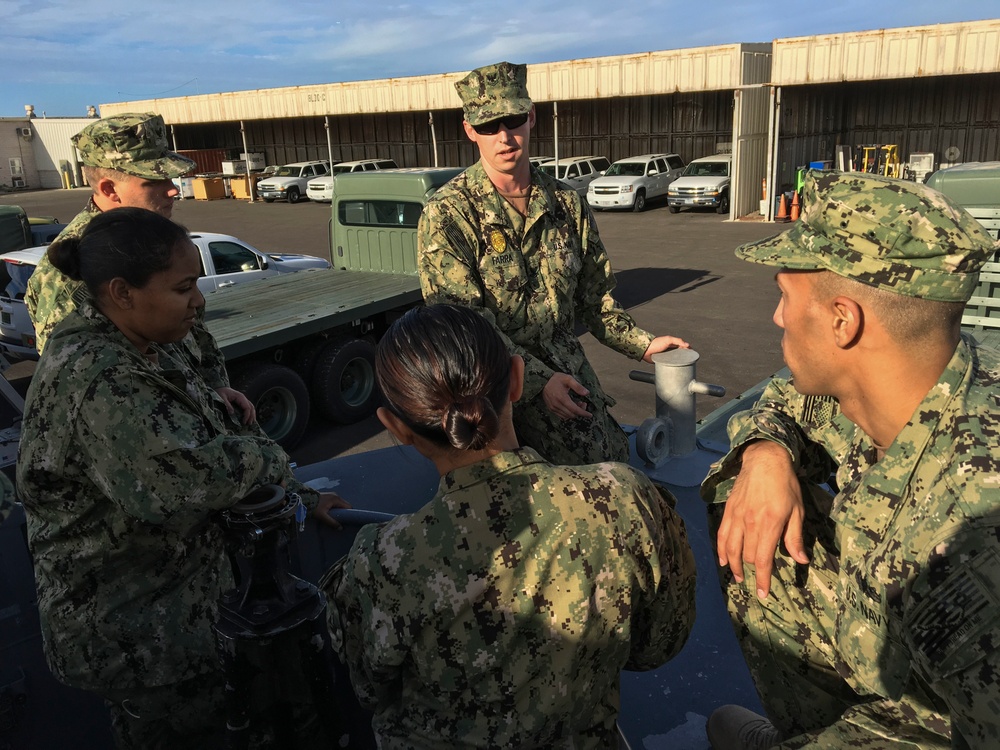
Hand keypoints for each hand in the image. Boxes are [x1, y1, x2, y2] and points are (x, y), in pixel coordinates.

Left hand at [216, 387, 255, 424]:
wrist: (220, 387)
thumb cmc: (220, 391)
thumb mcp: (222, 397)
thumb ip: (227, 404)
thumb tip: (232, 413)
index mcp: (240, 397)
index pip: (247, 407)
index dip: (247, 415)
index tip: (244, 422)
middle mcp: (243, 398)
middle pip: (251, 407)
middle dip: (251, 416)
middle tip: (249, 424)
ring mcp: (243, 400)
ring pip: (251, 407)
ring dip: (252, 415)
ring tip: (251, 422)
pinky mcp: (241, 402)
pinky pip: (248, 408)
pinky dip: (249, 413)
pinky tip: (249, 418)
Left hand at [312, 492, 350, 529]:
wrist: (303, 499)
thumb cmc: (313, 507)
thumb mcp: (322, 516)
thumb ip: (332, 522)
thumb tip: (340, 528)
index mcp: (336, 499)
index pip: (348, 506)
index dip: (349, 514)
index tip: (347, 521)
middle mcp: (336, 495)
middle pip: (344, 505)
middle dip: (343, 513)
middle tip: (340, 521)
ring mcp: (331, 495)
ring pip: (339, 504)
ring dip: (338, 511)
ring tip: (335, 518)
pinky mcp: (327, 496)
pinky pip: (335, 503)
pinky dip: (334, 508)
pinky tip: (330, 513)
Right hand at [542, 373, 592, 419]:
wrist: (543, 381)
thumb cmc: (556, 379)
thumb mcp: (568, 379)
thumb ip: (578, 386)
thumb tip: (587, 393)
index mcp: (562, 398)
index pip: (575, 410)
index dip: (583, 413)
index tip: (590, 415)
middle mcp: (557, 405)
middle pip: (572, 414)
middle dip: (580, 412)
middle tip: (583, 403)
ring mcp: (553, 408)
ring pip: (567, 416)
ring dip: (574, 413)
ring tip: (577, 404)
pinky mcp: (551, 409)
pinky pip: (562, 416)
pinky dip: (568, 414)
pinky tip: (571, 407)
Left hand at [642, 335, 689, 362]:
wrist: (645, 350)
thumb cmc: (656, 343)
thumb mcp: (668, 339)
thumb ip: (678, 341)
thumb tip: (688, 345)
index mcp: (672, 344)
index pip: (682, 346)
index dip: (687, 349)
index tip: (692, 353)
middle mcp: (670, 350)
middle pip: (679, 354)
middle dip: (684, 356)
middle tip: (690, 360)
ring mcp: (666, 356)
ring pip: (675, 360)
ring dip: (679, 362)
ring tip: (685, 366)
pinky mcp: (663, 362)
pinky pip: (669, 364)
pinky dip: (673, 366)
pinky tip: (676, 368)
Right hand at [716, 440, 808, 598]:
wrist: (765, 459)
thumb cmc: (786, 484)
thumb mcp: (797, 510)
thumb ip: (795, 537)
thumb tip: (801, 560)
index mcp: (770, 524)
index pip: (764, 559)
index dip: (764, 579)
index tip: (763, 594)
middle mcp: (750, 523)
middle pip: (748, 556)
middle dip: (752, 572)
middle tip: (757, 580)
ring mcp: (737, 516)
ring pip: (731, 548)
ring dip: (734, 565)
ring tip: (738, 577)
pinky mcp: (729, 511)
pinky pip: (721, 534)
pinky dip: (721, 549)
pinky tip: (723, 560)